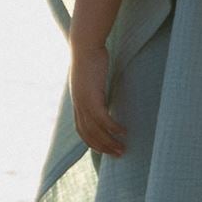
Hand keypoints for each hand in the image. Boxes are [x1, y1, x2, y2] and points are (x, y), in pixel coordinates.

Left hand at [70, 43, 127, 157]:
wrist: (85, 46)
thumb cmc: (90, 57)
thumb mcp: (91, 77)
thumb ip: (96, 87)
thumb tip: (104, 90)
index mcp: (78, 102)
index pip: (82, 130)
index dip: (93, 142)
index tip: (105, 149)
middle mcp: (79, 106)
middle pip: (89, 135)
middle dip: (103, 147)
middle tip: (118, 154)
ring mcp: (84, 103)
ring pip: (96, 131)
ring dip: (109, 142)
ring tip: (122, 149)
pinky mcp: (93, 97)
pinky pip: (103, 119)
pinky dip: (113, 128)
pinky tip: (123, 132)